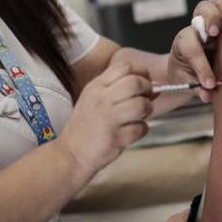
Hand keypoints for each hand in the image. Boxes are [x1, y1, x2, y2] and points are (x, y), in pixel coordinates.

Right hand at [57, 63, 152, 178]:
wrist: (70, 154)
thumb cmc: (85, 127)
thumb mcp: (93, 99)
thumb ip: (117, 89)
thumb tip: (152, 85)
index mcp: (95, 87)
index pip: (124, 67)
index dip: (141, 73)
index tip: (144, 82)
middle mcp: (101, 99)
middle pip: (136, 82)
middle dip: (147, 90)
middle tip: (146, 99)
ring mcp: (108, 118)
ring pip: (141, 104)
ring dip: (147, 110)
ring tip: (140, 116)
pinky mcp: (115, 138)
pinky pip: (141, 128)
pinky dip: (141, 130)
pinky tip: (132, 132)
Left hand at [167, 0, 221, 101]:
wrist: (184, 67)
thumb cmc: (185, 74)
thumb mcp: (186, 83)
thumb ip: (196, 89)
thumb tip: (207, 95)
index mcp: (183, 43)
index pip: (191, 48)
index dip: (201, 65)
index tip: (210, 83)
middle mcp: (195, 29)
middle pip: (199, 13)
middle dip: (208, 21)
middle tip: (214, 33)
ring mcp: (207, 23)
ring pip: (210, 5)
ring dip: (220, 9)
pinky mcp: (219, 22)